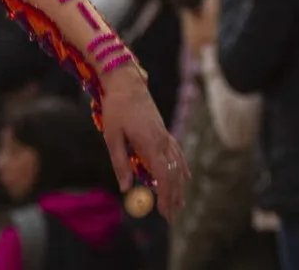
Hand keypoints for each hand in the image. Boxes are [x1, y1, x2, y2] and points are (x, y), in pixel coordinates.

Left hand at [99, 69, 187, 218]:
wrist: (126, 81)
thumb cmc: (116, 107)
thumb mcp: (112, 136)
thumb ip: (120, 163)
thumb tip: (126, 188)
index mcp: (150, 143)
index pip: (163, 177)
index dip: (166, 197)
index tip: (164, 213)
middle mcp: (162, 141)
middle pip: (173, 175)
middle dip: (174, 197)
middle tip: (171, 217)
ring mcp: (165, 135)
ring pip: (177, 166)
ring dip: (179, 187)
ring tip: (179, 205)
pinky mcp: (163, 130)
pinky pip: (177, 153)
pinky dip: (182, 168)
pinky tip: (186, 177)